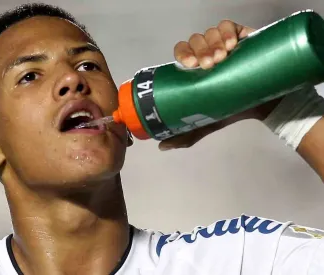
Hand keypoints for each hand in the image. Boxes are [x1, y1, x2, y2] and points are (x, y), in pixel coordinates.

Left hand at [159, 20, 259, 150]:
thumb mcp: (206, 122)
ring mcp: (223, 43)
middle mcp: (207, 52)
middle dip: (200, 50)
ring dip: (213, 43)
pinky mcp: (241, 36)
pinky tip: (232, 44)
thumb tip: (162, 146)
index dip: (183, 54)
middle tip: (208, 65)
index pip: (181, 52)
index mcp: (195, 68)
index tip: (190, 65)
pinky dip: (228, 32)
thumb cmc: (231, 109)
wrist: (263, 106)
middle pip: (195, 41)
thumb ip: (186, 133)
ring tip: (221, 58)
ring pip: (210, 33)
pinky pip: (229, 26)